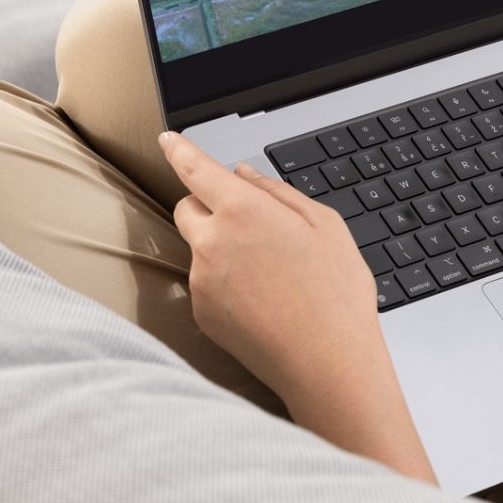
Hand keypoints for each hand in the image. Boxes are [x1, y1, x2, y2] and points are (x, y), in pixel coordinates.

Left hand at [161, 133, 435, 481]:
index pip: (195, 169)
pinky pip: (204, 283)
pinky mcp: (201, 314)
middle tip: (248, 221)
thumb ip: (277, 192)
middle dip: (207, 204)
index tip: (168, 139)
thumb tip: (244, 175)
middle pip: (187, 206)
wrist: (327, 362)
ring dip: (220, 247)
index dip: (179, 150)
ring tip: (270, 272)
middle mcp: (212, 242)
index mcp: (243, 210)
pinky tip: (261, 298)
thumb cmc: (335, 292)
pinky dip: (223, 282)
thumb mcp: (324, 225)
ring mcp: (202, 281)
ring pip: (198, 247)